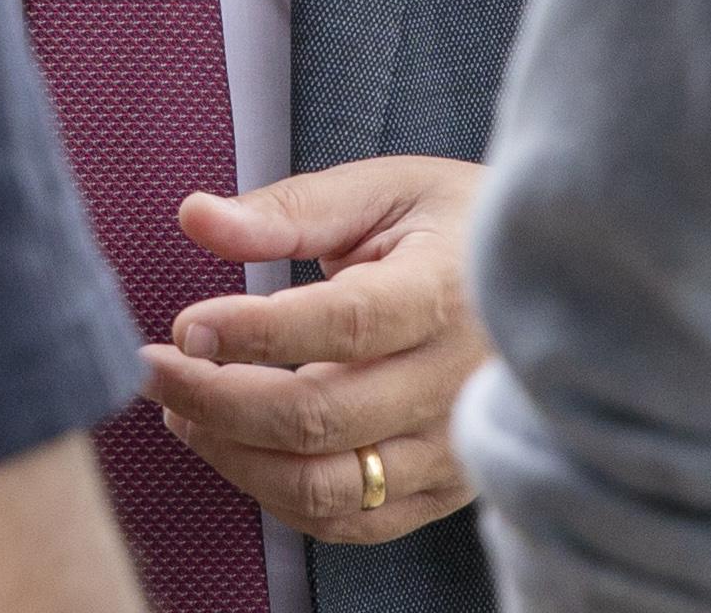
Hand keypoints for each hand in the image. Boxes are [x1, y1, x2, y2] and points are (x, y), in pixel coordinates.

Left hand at [140, 152, 488, 545]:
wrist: (556, 291)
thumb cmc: (455, 227)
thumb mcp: (384, 189)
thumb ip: (290, 208)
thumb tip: (195, 218)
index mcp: (449, 291)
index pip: (346, 324)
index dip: (256, 332)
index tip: (186, 325)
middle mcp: (457, 383)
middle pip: (320, 418)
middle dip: (216, 400)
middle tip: (153, 369)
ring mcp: (454, 448)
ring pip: (326, 486)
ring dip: (234, 456)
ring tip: (183, 408)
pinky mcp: (444, 491)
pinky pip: (350, 520)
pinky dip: (276, 497)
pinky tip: (234, 447)